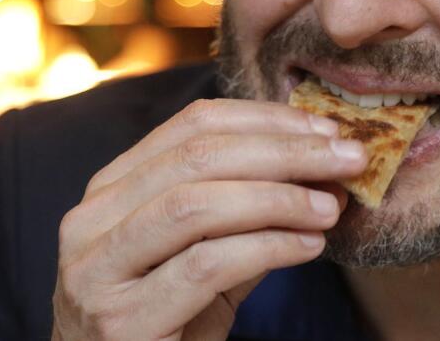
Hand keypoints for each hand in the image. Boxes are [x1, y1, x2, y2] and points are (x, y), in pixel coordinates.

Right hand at [51, 98, 366, 339]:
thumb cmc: (163, 330)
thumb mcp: (203, 264)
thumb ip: (247, 218)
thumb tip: (322, 175)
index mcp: (110, 191)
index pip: (190, 126)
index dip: (265, 120)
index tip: (326, 129)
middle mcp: (91, 221)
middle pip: (196, 158)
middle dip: (283, 151)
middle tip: (348, 158)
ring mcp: (96, 270)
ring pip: (194, 206)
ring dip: (277, 199)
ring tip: (330, 207)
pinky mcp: (119, 319)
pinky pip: (203, 266)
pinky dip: (265, 248)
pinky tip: (306, 246)